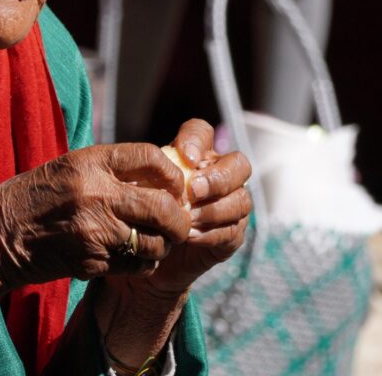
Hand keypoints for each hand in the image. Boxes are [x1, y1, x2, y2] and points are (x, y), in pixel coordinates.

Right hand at [0, 143, 191, 293]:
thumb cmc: (31, 197)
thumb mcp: (67, 168)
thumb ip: (107, 170)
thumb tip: (155, 176)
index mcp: (88, 161)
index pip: (151, 157)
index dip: (172, 173)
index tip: (175, 185)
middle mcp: (95, 192)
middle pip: (163, 206)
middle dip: (177, 218)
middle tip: (176, 222)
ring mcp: (95, 229)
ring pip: (155, 242)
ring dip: (160, 245)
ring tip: (150, 242)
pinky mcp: (92, 261)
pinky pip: (136, 265)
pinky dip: (141, 264)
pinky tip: (129, 257)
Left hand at [141, 118, 251, 296]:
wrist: (147, 250)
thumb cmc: (142, 210)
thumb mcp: (141, 189)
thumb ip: (150, 176)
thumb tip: (153, 169)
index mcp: (195, 156)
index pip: (202, 132)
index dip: (196, 140)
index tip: (186, 157)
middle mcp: (219, 175)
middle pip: (239, 164)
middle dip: (218, 178)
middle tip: (193, 190)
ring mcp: (230, 205)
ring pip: (241, 200)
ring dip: (213, 210)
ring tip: (188, 219)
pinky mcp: (232, 234)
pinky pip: (233, 230)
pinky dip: (211, 233)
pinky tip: (190, 236)